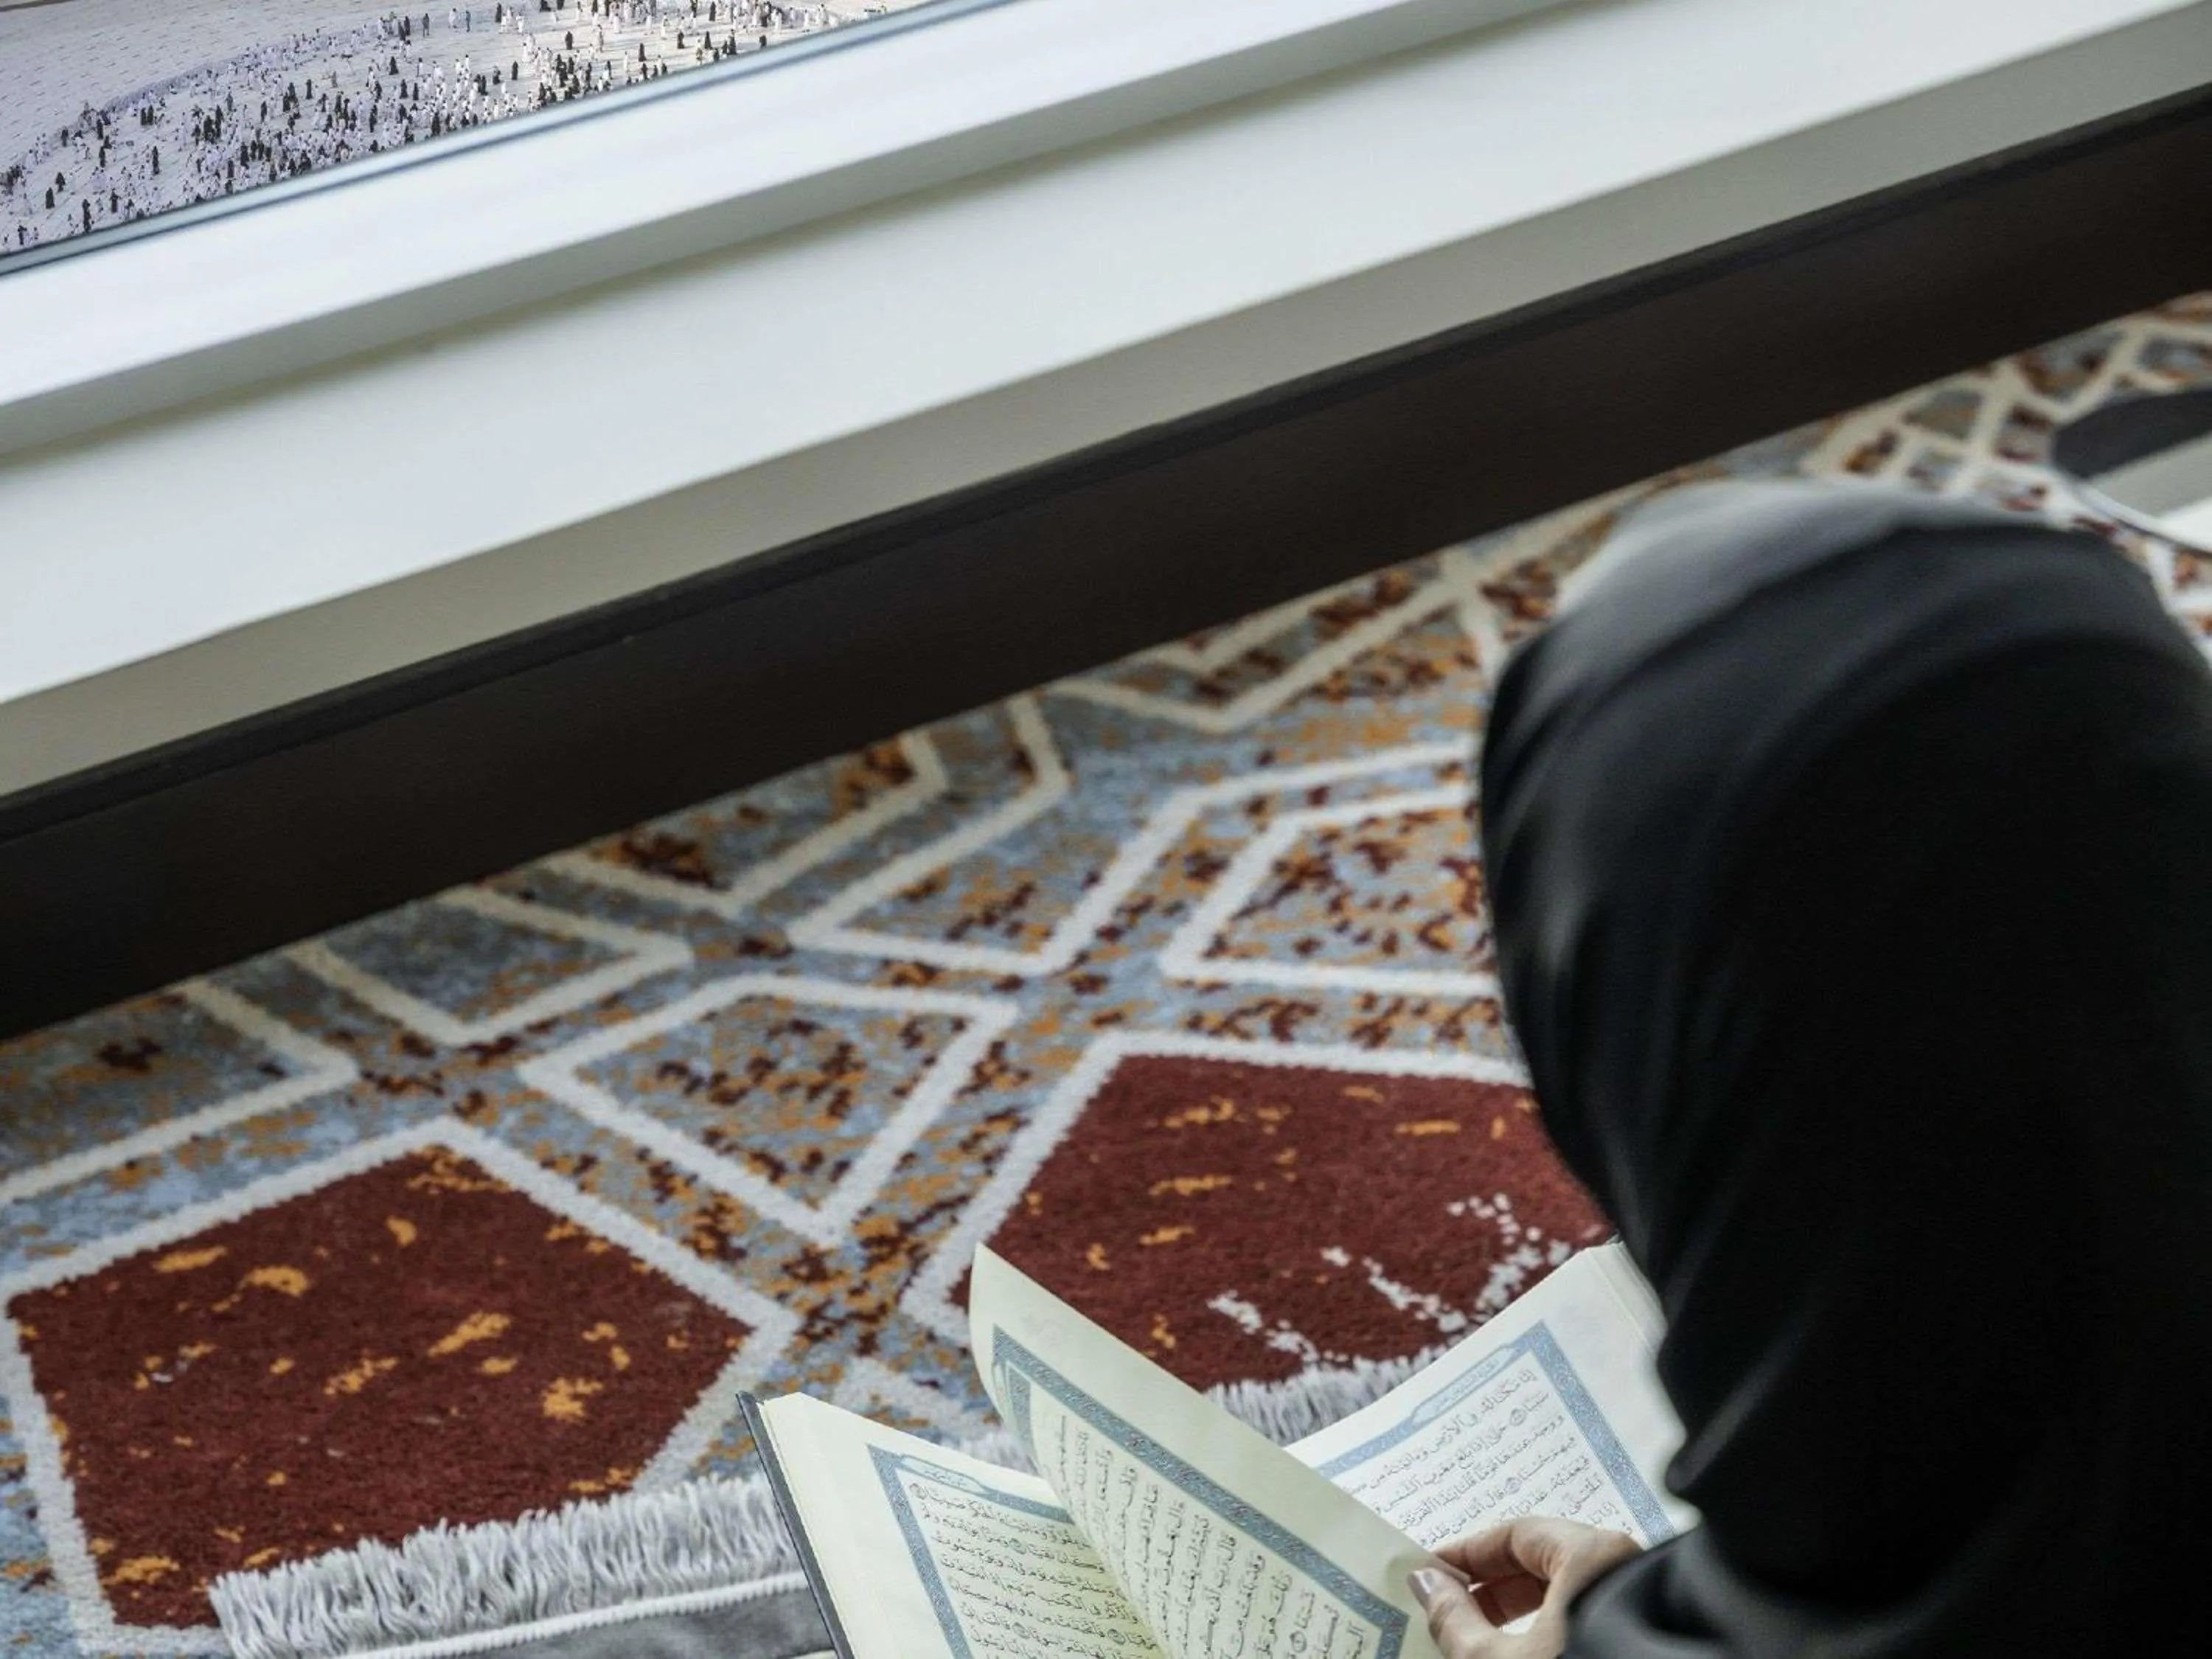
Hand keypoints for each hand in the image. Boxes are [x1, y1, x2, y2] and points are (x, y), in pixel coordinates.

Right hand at [1406, 1517, 1642, 1656]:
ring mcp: (1630, 1605)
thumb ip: (1454, 1618)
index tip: (1430, 1573)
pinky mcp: (1634, 1638)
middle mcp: (1620, 1569)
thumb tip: (1428, 1583)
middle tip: (1445, 1610)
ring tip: (1474, 1640)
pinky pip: (1580, 1619)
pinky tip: (1517, 1653)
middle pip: (1539, 1564)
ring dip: (1514, 1615)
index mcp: (1592, 1556)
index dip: (1466, 1554)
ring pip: (1561, 1597)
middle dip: (1488, 1588)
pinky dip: (1545, 1632)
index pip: (1516, 1534)